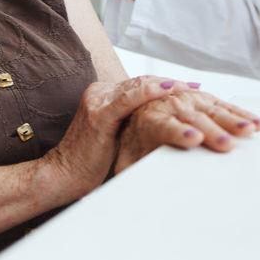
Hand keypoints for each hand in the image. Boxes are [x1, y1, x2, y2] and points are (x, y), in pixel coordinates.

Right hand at [41, 76, 192, 198]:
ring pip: (139, 86)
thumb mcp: (114, 139)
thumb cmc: (90, 165)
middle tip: (197, 87)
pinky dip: (151, 93)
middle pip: (143, 82)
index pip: (140, 85)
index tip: (189, 88)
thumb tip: (159, 128)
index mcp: (103, 97)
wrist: (62, 177)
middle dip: (172, 84)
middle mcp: (100, 93)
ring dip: (168, 87)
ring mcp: (98, 101)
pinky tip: (170, 90)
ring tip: (192, 89)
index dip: (165, 85)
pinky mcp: (99, 115)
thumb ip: (130, 127)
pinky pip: (129, 99)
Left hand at [113, 91, 259, 174]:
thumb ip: (133, 171)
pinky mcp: (202, 98)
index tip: (194, 139)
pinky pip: (224, 106)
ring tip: (250, 130)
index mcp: (149, 120)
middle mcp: (169, 105)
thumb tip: (135, 193)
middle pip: (194, 118)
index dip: (179, 132)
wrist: (133, 115)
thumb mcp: (127, 160)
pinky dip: (240, 114)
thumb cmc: (132, 145)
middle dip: (213, 131)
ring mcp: (188, 98)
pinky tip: (256, 124)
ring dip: (233, 120)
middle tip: (228, 145)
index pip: (165, 126)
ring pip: (212, 109)